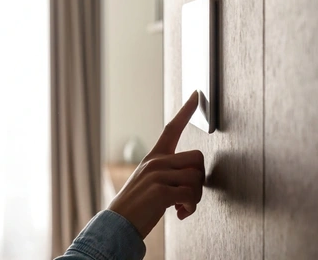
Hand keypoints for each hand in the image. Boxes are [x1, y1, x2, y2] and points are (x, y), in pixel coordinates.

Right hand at [108, 91, 204, 238]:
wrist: (117, 224)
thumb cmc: (137, 205)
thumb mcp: (150, 181)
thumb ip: (169, 173)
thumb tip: (193, 178)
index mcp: (154, 157)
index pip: (172, 128)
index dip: (186, 111)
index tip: (197, 94)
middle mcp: (156, 162)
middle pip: (197, 158)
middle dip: (199, 179)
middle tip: (188, 195)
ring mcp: (157, 175)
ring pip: (196, 178)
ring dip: (195, 197)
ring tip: (181, 207)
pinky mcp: (160, 191)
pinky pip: (191, 195)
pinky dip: (189, 208)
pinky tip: (179, 214)